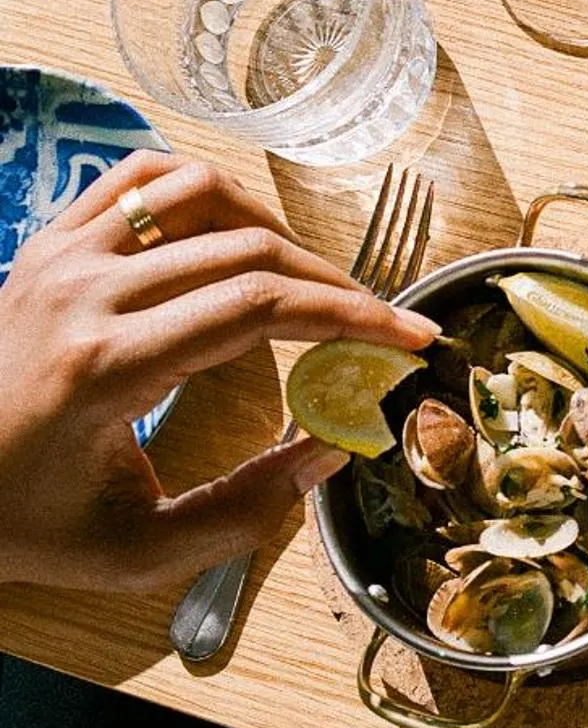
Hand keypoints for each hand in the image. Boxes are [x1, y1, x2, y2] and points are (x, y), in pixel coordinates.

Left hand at [0, 152, 436, 590]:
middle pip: (246, 250)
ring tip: (306, 281)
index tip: (410, 337)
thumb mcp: (138, 551)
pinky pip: (139, 176)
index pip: (258, 307)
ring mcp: (60, 255)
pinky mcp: (46, 241)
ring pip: (200, 191)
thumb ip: (245, 512)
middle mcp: (84, 292)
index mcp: (106, 366)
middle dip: (333, 284)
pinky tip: (231, 230)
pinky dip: (200, 186)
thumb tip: (334, 446)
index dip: (350, 316)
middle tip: (378, 324)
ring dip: (272, 227)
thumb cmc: (31, 525)